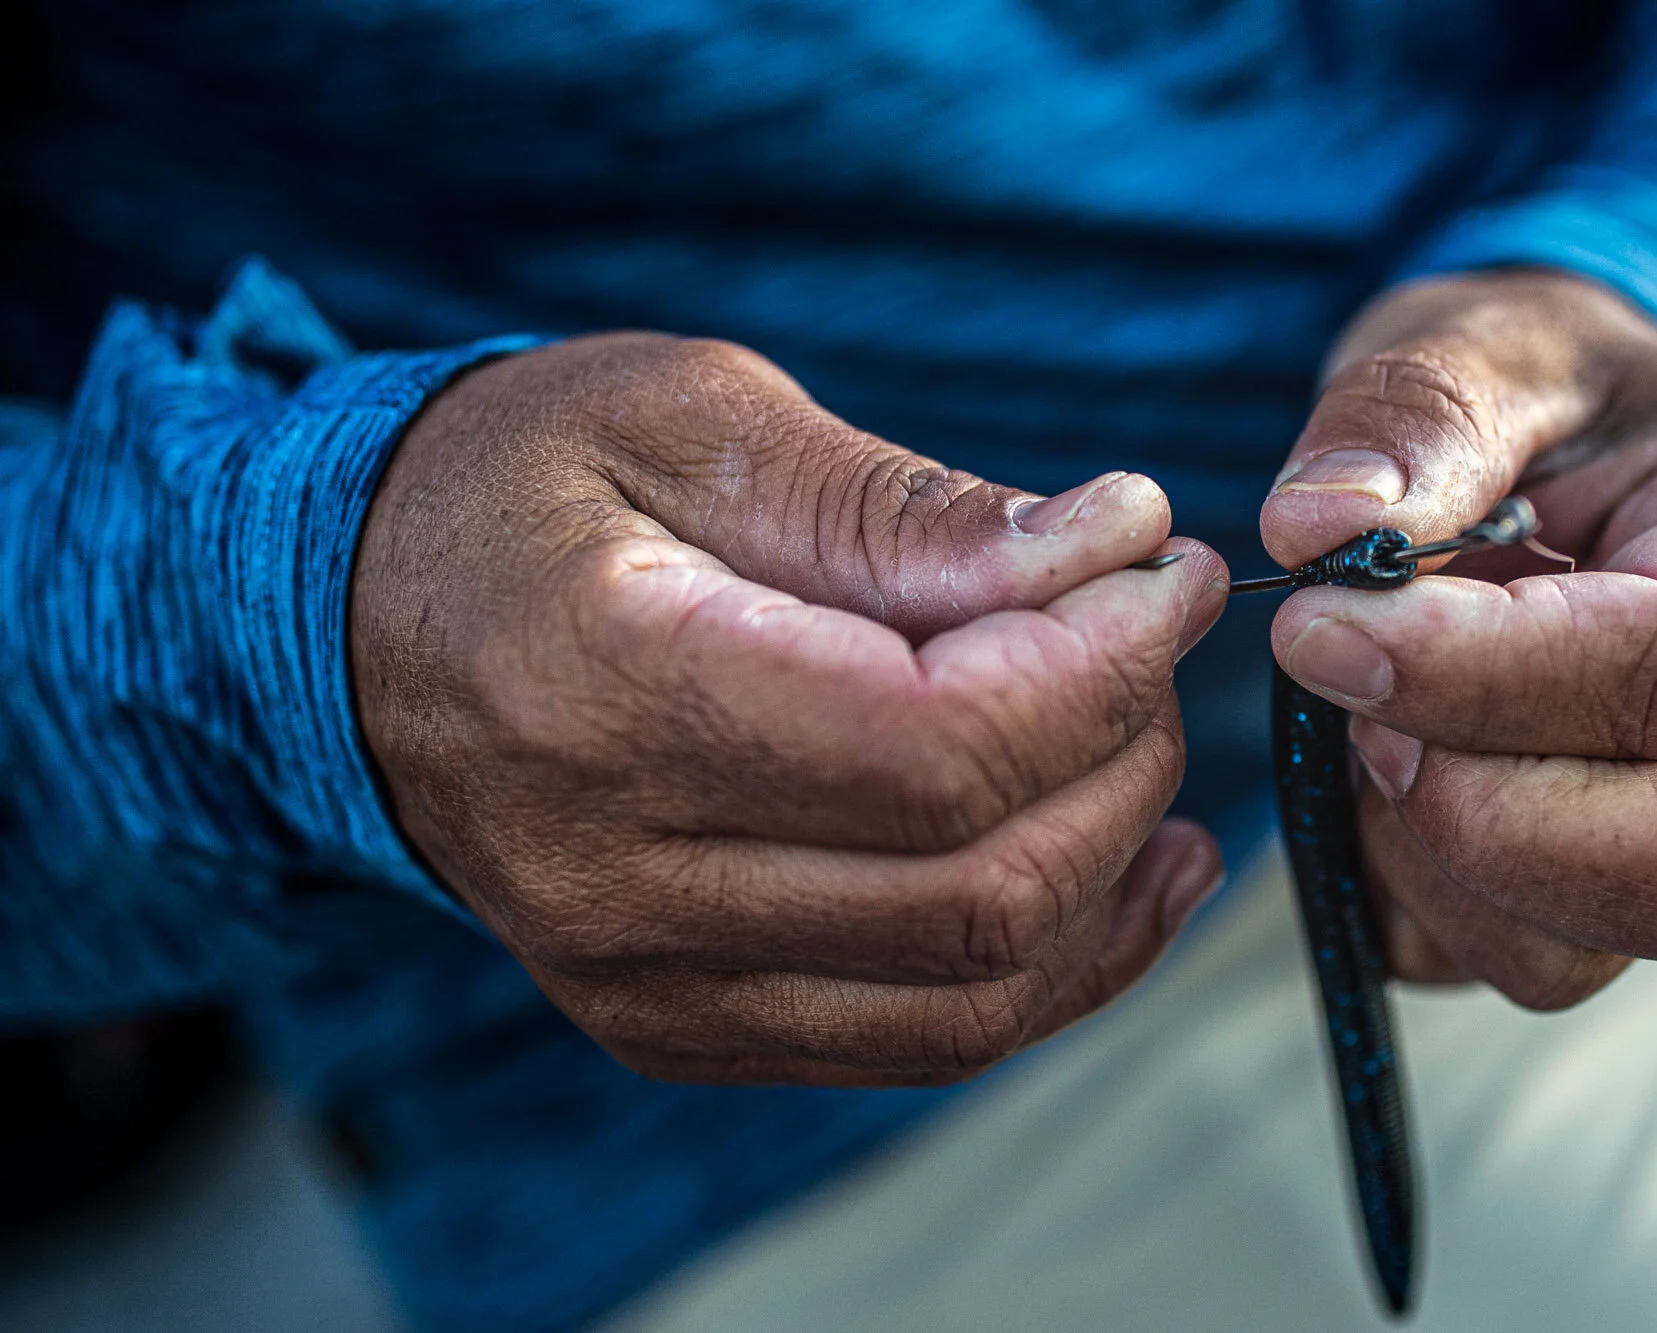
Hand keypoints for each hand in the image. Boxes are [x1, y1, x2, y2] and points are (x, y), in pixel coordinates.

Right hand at [352, 334, 1227, 1083]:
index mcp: (612, 693)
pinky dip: (1059, 963)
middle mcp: (620, 878)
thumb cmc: (531, 488)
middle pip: (977, 886)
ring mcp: (647, 981)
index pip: (935, 746)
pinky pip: (922, 1039)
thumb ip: (905, 507)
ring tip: (1149, 743)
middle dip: (1125, 754)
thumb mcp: (700, 422)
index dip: (1099, 666)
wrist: (362, 630)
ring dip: (1112, 868)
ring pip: (972, 993)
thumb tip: (1110, 546)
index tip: (1163, 573)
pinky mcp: (681, 1024)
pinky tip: (1127, 864)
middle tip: (1148, 636)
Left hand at [1261, 271, 1656, 1008]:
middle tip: (1354, 710)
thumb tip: (1317, 530)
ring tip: (1360, 724)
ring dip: (1418, 857)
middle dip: (1482, 816)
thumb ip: (1416, 415)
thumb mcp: (1485, 346)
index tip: (1315, 624)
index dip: (1474, 671)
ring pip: (1570, 954)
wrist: (1543, 451)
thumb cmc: (1534, 396)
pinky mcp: (1569, 898)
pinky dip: (1386, 890)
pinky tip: (1365, 773)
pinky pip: (1471, 960)